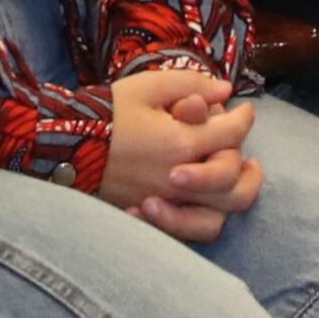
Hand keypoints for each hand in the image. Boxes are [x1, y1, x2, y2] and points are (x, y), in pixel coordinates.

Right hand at [100, 65, 260, 242]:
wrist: (64, 146)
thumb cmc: (106, 113)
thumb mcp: (147, 87)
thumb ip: (190, 85)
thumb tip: (225, 92)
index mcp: (182, 142)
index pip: (231, 133)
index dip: (243, 118)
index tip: (244, 110)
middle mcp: (179, 179)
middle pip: (233, 181)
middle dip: (248, 168)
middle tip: (253, 160)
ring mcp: (165, 203)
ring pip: (217, 216)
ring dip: (232, 200)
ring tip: (237, 187)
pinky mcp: (150, 218)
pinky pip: (187, 232)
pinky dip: (202, 220)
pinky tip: (205, 204)